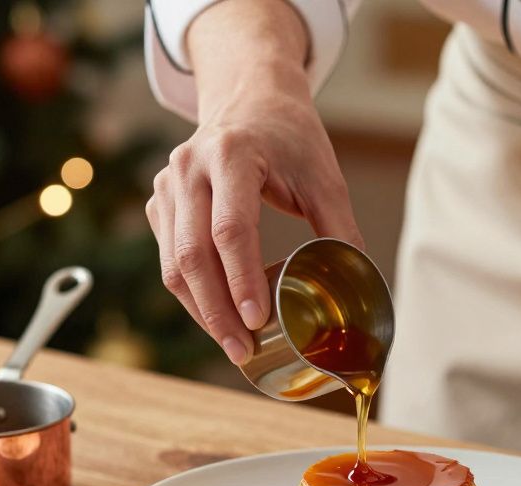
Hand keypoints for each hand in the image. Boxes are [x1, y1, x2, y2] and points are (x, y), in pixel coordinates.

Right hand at [146, 1, 361, 364]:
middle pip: (193, 254)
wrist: (250, 97)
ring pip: (173, 264)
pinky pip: (169, 260)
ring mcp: (168, 185)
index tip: (257, 321)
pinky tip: (218, 318)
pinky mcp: (160, 203)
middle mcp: (189, 168)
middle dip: (217, 311)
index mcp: (231, 154)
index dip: (242, 280)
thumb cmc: (291, 137)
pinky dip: (192, 295)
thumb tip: (359, 288)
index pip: (230, 229)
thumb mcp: (325, 178)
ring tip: (233, 346)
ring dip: (201, 311)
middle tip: (242, 352)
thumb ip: (341, 231)